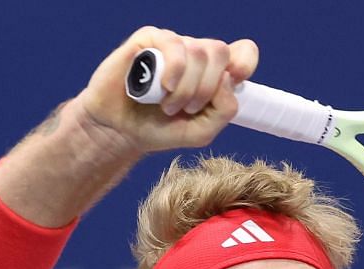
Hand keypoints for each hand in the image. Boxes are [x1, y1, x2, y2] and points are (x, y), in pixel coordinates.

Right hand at [78, 27, 258, 154]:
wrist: (119, 132)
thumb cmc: (158, 129)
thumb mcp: (200, 132)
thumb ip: (225, 111)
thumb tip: (228, 78)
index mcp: (212, 72)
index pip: (242, 51)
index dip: (244, 62)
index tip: (234, 81)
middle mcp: (194, 54)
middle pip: (220, 52)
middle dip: (207, 88)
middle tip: (187, 109)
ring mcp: (172, 45)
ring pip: (199, 52)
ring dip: (186, 88)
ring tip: (167, 106)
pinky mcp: (149, 40)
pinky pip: (174, 45)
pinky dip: (174, 71)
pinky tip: (162, 88)